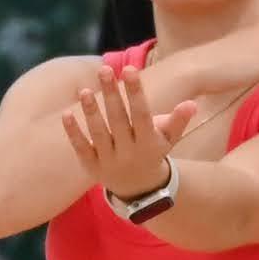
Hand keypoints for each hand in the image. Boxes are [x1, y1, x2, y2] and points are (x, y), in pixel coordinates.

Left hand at [59, 61, 203, 204]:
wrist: (140, 190)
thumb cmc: (154, 153)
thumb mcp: (169, 140)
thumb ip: (178, 121)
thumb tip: (191, 103)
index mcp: (148, 143)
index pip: (142, 115)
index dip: (136, 92)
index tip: (129, 70)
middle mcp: (129, 153)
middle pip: (118, 120)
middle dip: (112, 95)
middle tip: (104, 70)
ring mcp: (109, 161)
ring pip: (99, 134)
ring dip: (91, 112)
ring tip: (85, 91)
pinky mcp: (92, 167)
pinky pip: (81, 149)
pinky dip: (74, 133)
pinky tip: (66, 114)